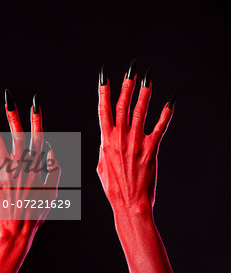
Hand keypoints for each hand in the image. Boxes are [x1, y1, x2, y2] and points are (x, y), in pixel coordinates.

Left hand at [0, 91, 60, 242]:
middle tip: (8, 98)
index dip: (37, 119)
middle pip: (16, 135)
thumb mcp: (53, 191)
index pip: (38, 137)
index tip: (35, 103)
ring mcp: (5, 173)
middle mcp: (20, 166)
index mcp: (36, 167)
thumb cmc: (37, 212)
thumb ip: (55, 169)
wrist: (17, 230)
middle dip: (13, 115)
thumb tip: (52, 149)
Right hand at [97, 62, 175, 218]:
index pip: (103, 109)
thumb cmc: (114, 187)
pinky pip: (160, 128)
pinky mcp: (151, 149)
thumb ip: (104, 149)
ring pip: (141, 112)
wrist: (129, 203)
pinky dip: (165, 114)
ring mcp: (136, 142)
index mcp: (106, 140)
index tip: (105, 76)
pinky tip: (170, 103)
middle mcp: (120, 137)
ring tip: (148, 79)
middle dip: (127, 85)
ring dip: (145, 93)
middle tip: (131, 70)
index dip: (104, 91)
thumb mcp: (101, 166)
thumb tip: (105, 141)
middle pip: (123, 105)